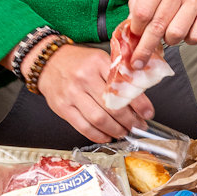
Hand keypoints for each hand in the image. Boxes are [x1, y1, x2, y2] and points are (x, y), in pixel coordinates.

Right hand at [26, 44, 154, 141]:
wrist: (48, 62)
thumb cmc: (78, 62)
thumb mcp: (99, 59)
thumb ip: (116, 75)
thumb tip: (138, 98)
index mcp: (98, 63)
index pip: (123, 86)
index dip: (139, 103)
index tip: (148, 113)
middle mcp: (84, 78)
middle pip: (112, 107)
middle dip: (130, 121)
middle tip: (139, 126)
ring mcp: (72, 94)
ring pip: (99, 119)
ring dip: (115, 130)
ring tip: (124, 132)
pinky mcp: (62, 108)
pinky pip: (83, 127)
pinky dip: (98, 135)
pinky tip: (107, 136)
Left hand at [127, 0, 196, 66]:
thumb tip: (131, 22)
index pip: (142, 11)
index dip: (135, 29)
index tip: (135, 37)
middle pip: (156, 27)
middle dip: (144, 49)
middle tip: (138, 62)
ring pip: (175, 34)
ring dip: (170, 41)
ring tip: (171, 33)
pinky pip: (196, 37)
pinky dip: (190, 40)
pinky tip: (189, 30)